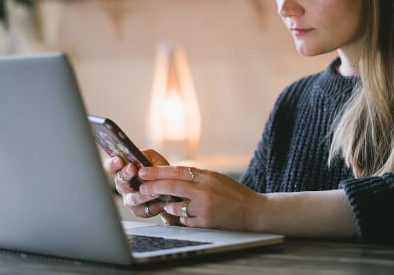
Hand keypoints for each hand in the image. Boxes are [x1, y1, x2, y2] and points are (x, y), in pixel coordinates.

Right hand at [102, 150, 179, 225]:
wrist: (170, 188)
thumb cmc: (158, 171)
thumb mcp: (154, 159)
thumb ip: (146, 155)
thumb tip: (139, 157)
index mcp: (124, 171)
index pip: (111, 167)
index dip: (112, 164)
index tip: (119, 160)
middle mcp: (123, 186)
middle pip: (120, 181)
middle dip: (126, 174)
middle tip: (132, 168)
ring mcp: (129, 199)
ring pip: (133, 198)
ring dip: (143, 194)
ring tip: (154, 190)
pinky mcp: (139, 211)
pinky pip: (145, 210)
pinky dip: (154, 205)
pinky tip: (161, 201)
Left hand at [136, 165, 264, 229]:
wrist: (252, 210)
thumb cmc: (233, 193)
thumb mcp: (215, 178)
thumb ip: (196, 177)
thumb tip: (172, 175)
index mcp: (206, 176)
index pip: (177, 171)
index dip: (158, 171)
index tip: (143, 171)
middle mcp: (204, 190)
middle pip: (171, 186)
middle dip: (153, 187)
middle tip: (141, 187)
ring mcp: (204, 207)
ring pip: (175, 206)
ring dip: (168, 205)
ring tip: (166, 203)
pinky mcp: (205, 222)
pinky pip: (184, 220)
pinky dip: (182, 217)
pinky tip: (187, 215)